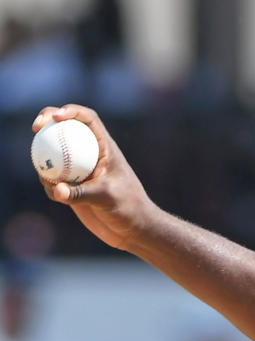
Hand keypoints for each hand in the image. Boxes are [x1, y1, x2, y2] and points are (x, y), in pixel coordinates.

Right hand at [34, 104, 159, 251]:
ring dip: (43, 157)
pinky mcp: (72, 186)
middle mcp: (91, 154)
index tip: (56, 116)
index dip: (71, 111)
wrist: (132, 229)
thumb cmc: (128, 208)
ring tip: (46, 175)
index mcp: (105, 147)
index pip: (88, 119)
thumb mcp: (105, 198)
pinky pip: (52, 179)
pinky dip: (49, 183)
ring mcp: (80, 169)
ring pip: (54, 154)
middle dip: (48, 121)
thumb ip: (79, 193)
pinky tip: (55, 195)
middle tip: (36, 127)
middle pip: (65, 129)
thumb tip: (55, 189)